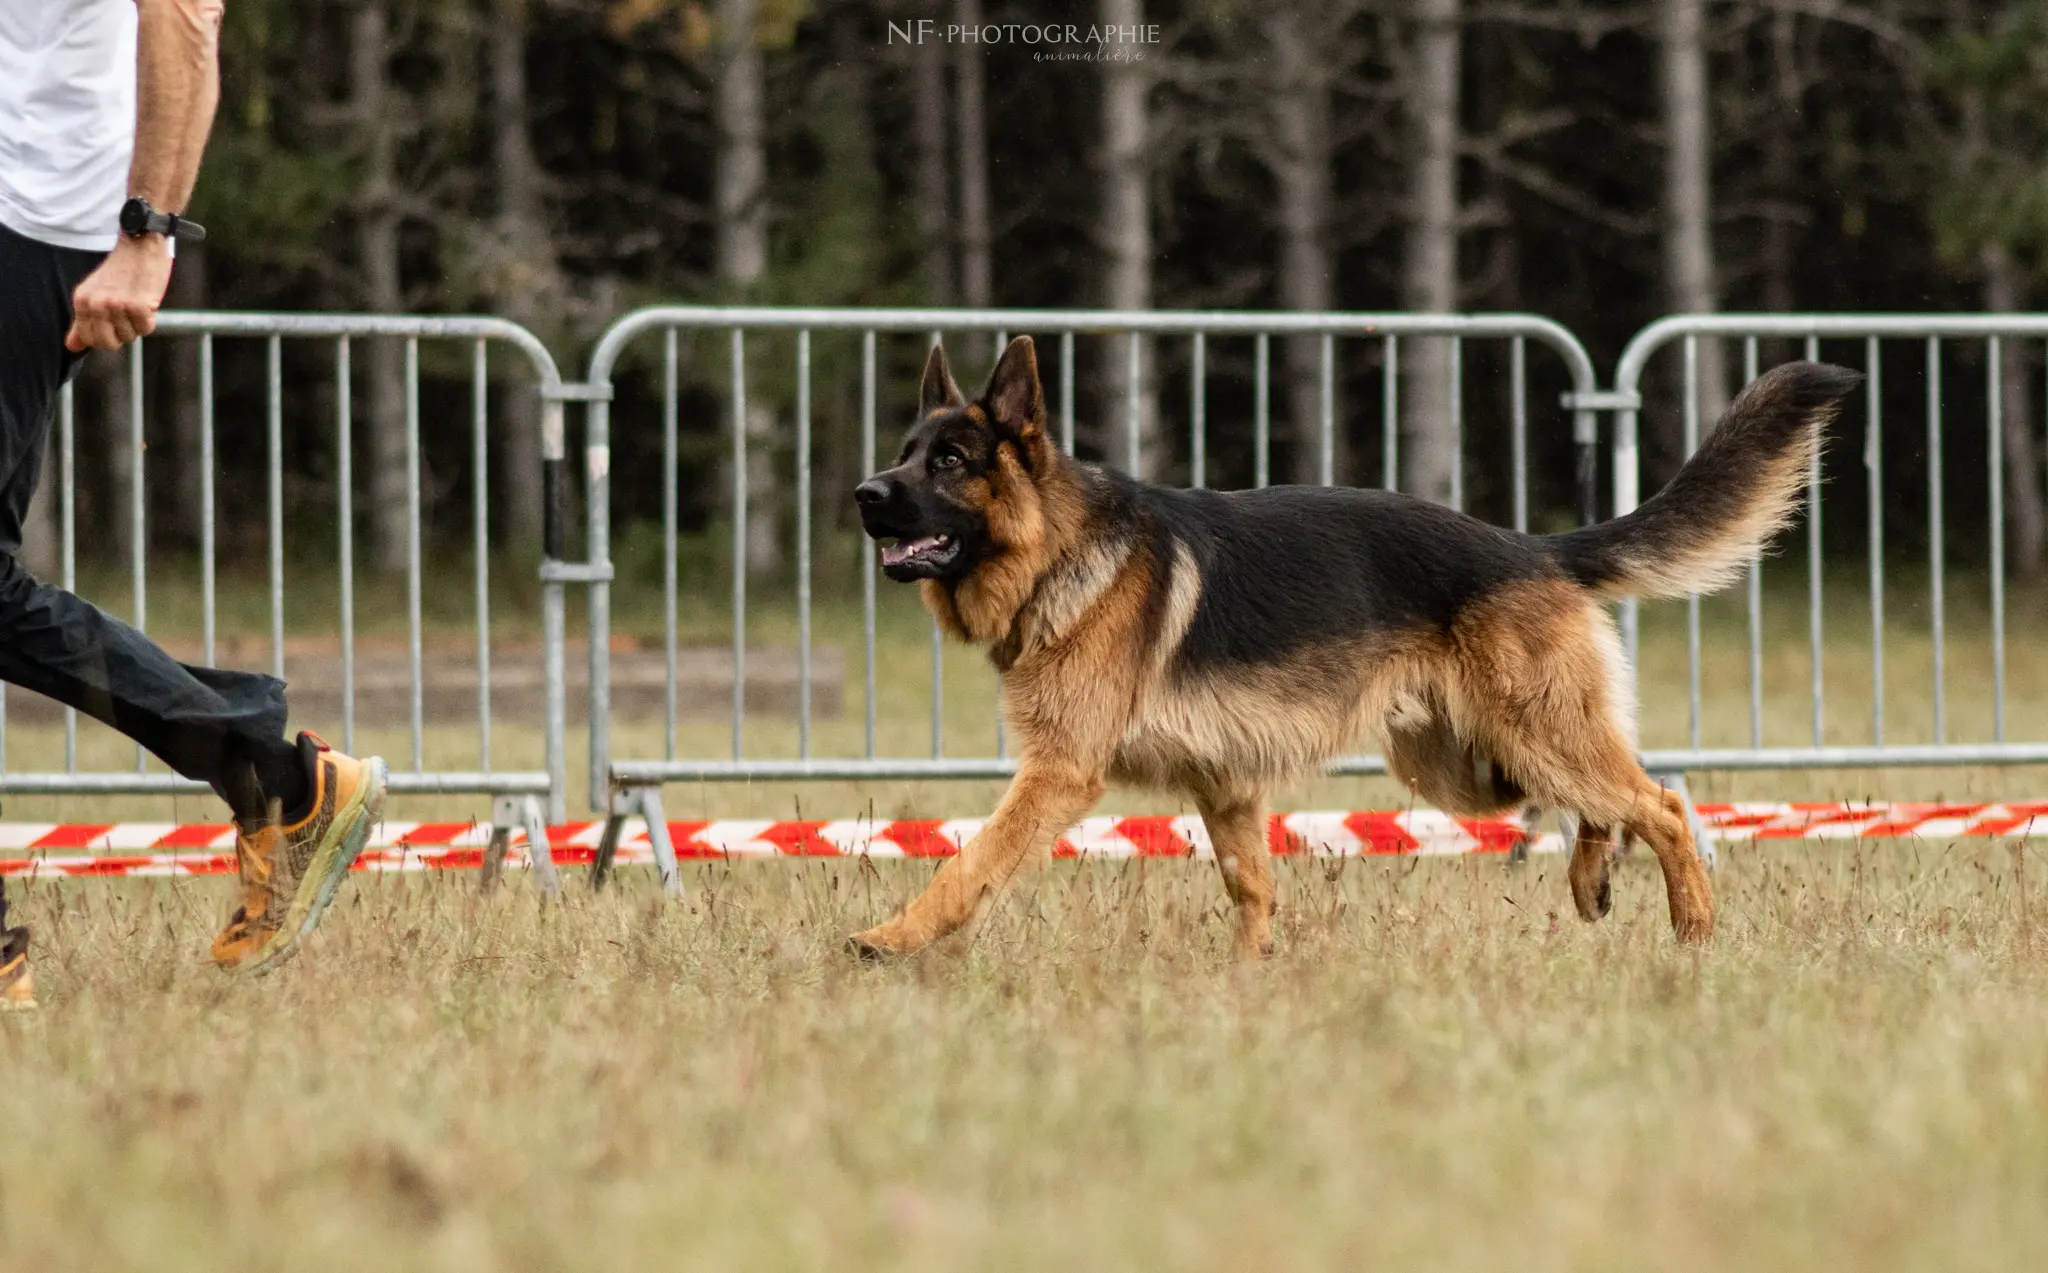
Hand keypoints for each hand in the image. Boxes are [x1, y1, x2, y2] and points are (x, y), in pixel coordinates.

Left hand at [65, 235, 173, 351]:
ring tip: (136, 301)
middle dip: (122, 334)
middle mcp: (97, 304)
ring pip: (130, 336)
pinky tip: (146, 300)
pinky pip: (146, 328)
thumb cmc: (121, 270)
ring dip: (138, 324)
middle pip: (109, 343)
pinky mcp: (138, 305)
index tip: (114, 322)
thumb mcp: (94, 294)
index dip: (107, 336)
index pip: (90, 340)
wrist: (140, 245)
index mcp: (82, 301)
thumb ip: (83, 322)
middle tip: (126, 315)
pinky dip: (150, 318)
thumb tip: (72, 347)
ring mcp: (117, 305)